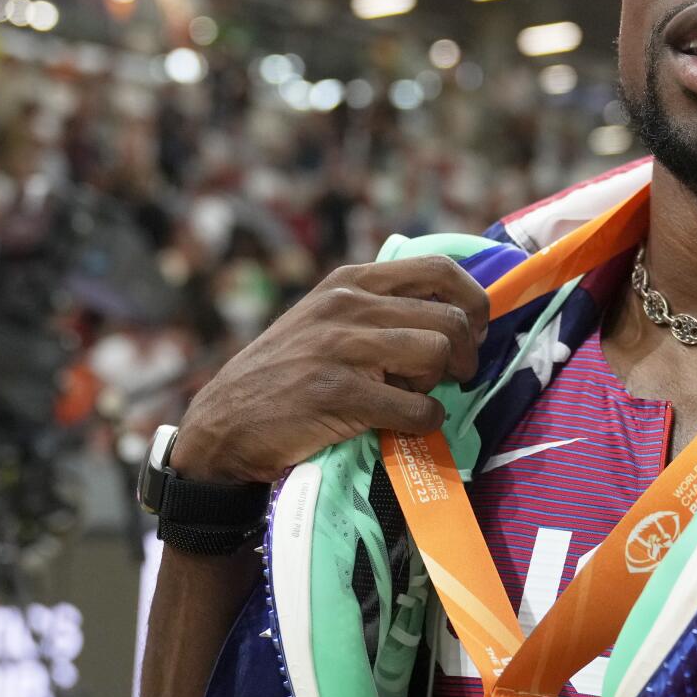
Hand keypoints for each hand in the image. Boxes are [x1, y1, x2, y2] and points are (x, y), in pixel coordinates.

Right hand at [170, 256, 489, 484]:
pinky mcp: (338, 394)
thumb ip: (378, 310)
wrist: (224, 424)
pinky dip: (422, 424)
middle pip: (450, 318)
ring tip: (412, 399)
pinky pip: (417, 408)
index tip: (471, 333)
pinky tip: (400, 427)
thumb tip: (456, 317)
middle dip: (464, 355)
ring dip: (438, 387)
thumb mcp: (325, 320)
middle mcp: (347, 305)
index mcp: (349, 281)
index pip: (439, 269)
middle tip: (451, 379)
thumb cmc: (285, 375)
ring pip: (438, 354)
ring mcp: (341, 347)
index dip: (472, 303)